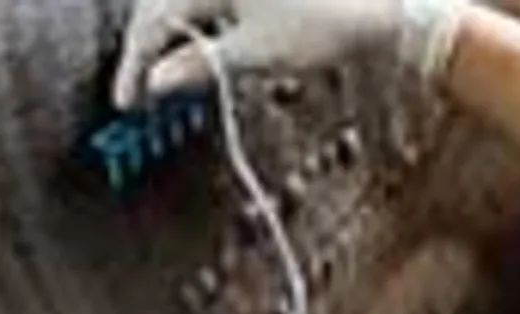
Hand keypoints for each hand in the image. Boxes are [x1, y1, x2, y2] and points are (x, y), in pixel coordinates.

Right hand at [110, 0, 473, 108]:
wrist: (391, 6)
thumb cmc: (329, 22)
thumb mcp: (255, 53)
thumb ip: (199, 66)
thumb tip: (158, 82)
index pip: (153, 19)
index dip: (135, 64)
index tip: (127, 98)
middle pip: (163, 1)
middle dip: (149, 43)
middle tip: (142, 86)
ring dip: (174, 29)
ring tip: (170, 68)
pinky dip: (202, 16)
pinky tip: (204, 41)